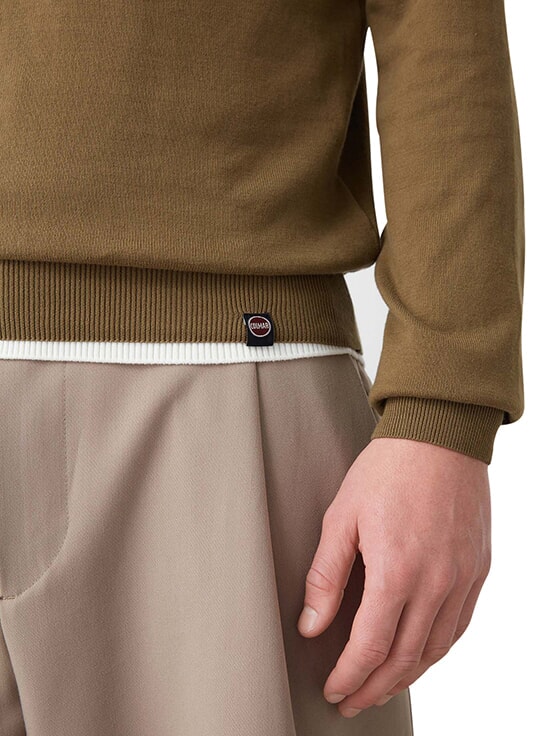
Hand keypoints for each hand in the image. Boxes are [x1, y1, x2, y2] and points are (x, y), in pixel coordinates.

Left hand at [297, 436, 491, 717]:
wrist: (439, 435)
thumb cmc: (386, 470)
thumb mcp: (341, 517)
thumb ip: (326, 576)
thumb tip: (312, 625)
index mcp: (397, 571)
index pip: (371, 647)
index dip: (349, 677)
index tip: (334, 690)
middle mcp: (436, 583)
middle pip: (405, 659)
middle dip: (373, 688)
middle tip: (352, 701)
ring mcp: (462, 578)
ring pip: (435, 649)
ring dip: (406, 677)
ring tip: (380, 687)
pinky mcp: (477, 569)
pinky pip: (459, 625)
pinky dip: (436, 650)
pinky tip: (419, 654)